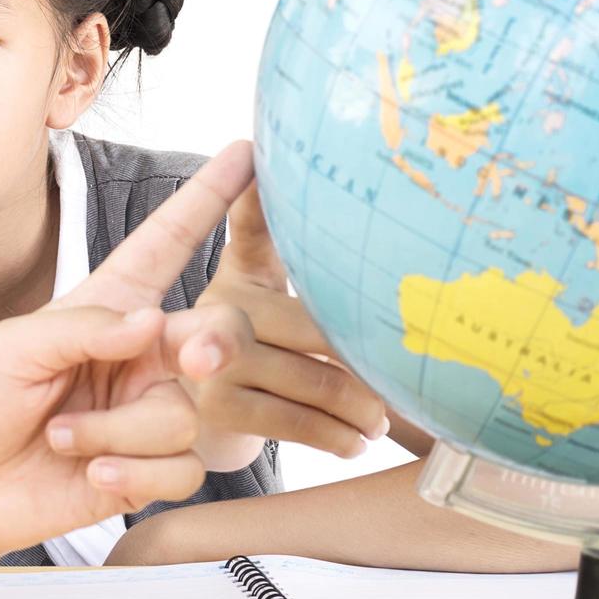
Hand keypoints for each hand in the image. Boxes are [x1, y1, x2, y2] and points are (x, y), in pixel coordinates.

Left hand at [0, 141, 257, 558]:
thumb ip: (82, 328)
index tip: (247, 153)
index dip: (206, 198)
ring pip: (181, 415)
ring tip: (61, 435)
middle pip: (216, 335)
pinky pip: (180, 468)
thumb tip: (155, 323)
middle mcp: (142, 354)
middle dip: (213, 344)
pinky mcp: (153, 468)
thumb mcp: (12, 347)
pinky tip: (91, 472)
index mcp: (109, 306)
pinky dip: (132, 472)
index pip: (166, 244)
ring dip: (114, 430)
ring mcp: (149, 410)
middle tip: (195, 358)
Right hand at [193, 181, 387, 464]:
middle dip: (366, 361)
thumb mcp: (268, 292)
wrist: (196, 415)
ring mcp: (210, 356)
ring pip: (315, 381)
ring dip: (363, 409)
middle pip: (318, 327)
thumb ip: (290, 249)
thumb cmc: (258, 346)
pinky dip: (338, 437)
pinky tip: (355, 442)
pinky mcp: (217, 407)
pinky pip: (299, 423)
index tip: (253, 156)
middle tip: (402, 380)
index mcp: (239, 272)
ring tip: (380, 420)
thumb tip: (308, 181)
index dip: (253, 193)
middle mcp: (216, 306)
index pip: (252, 225)